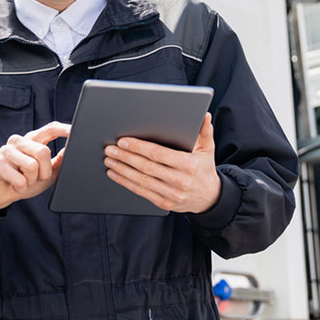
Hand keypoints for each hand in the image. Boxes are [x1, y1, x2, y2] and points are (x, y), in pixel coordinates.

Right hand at [0, 121, 70, 212]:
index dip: (64, 130)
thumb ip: (58, 160)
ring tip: (25, 181)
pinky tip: (16, 186)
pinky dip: (22, 188)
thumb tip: (70, 148)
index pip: (50, 128)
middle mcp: (19, 140)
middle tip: (37, 178)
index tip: (75, 131)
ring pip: (31, 166)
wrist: (1, 194)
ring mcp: (6, 150)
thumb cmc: (24, 180)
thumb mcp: (46, 171)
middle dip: (45, 171)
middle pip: (43, 151)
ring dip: (32, 180)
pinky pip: (20, 179)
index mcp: (32, 139)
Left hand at [103, 113, 220, 213]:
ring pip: (141, 180)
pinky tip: (115, 174)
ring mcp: (171, 194)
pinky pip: (141, 191)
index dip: (139, 147)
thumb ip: (205, 132)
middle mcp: (180, 181)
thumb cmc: (204, 169)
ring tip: (109, 159)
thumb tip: (205, 115)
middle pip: (146, 167)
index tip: (124, 141)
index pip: (159, 154)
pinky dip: (126, 182)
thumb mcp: (207, 149)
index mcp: (189, 165)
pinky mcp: (164, 203)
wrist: (209, 198)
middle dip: (126, 156)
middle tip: (111, 148)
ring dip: (122, 169)